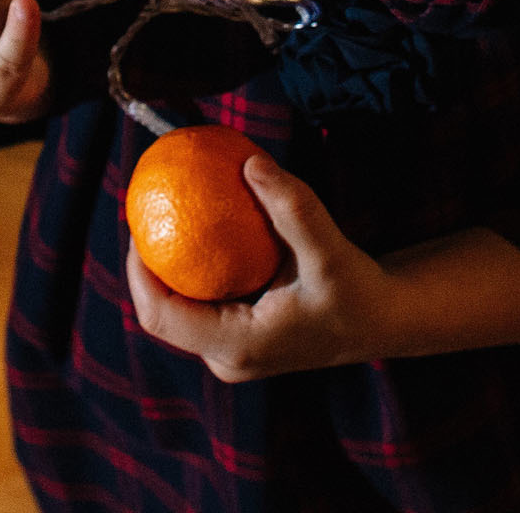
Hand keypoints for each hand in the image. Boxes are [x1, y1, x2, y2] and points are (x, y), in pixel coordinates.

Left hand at [125, 154, 394, 382]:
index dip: (137, 272)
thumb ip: (293, 207)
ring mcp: (231, 353)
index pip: (161, 316)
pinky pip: (199, 303)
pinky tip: (190, 225)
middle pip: (161, 314)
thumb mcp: (329, 250)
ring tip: (158, 213)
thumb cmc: (358, 289)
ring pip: (177, 310)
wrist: (383, 320)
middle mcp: (227, 358)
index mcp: (237, 347)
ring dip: (165, 265)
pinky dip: (191, 267)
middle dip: (145, 264)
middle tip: (144, 210)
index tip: (136, 222)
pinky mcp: (238, 339)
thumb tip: (249, 162)